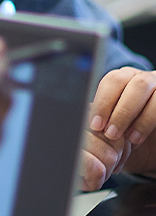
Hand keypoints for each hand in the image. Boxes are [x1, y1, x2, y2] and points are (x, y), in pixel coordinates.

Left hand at [81, 67, 155, 189]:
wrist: (153, 142)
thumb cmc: (128, 129)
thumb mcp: (112, 121)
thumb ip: (99, 117)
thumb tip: (73, 121)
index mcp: (123, 78)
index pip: (110, 81)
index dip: (102, 102)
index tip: (94, 125)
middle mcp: (141, 78)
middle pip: (128, 82)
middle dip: (118, 109)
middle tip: (109, 133)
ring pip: (144, 89)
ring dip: (135, 116)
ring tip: (127, 138)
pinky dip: (149, 120)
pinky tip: (139, 137)